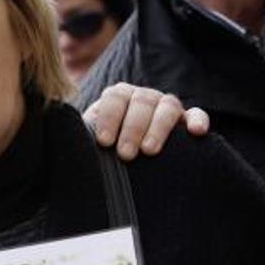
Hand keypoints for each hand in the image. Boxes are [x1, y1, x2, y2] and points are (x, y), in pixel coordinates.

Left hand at [83, 83, 210, 160]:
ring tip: (149, 151)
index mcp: (118, 98)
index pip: (114, 98)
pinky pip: (196, 114)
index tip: (104, 142)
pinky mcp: (187, 120)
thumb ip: (79, 138)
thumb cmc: (105, 154)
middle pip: (141, 102)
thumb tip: (66, 140)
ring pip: (166, 107)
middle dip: (132, 128)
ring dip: (158, 127)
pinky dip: (198, 120)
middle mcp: (143, 98)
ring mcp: (166, 107)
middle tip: (125, 154)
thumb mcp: (89, 144)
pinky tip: (197, 132)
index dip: (110, 118)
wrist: (123, 166)